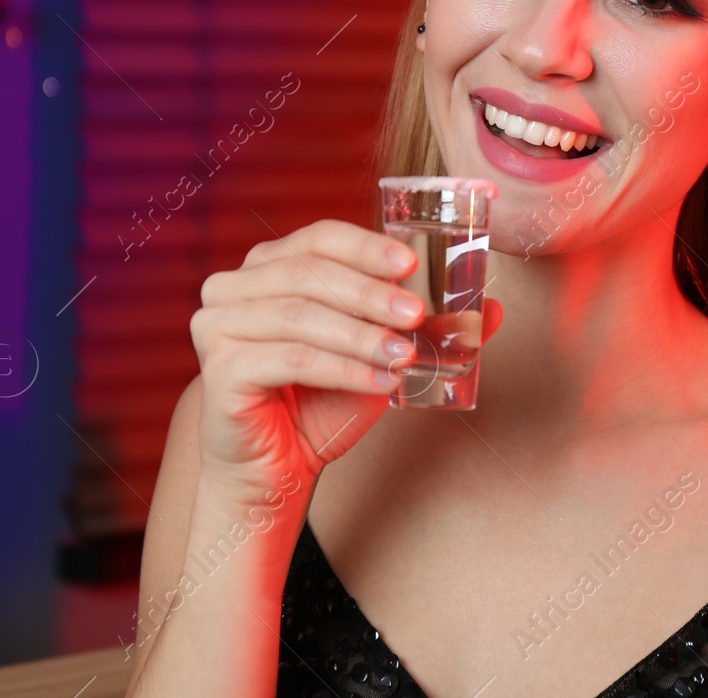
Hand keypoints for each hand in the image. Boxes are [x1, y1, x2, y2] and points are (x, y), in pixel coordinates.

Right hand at [189, 219, 503, 502]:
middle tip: (418, 314)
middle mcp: (234, 286)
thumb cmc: (322, 402)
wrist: (275, 469)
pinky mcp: (217, 369)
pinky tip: (381, 383)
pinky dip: (342, 369)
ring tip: (406, 354)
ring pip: (300, 316)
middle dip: (370, 293)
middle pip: (308, 273)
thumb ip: (428, 329)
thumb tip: (491, 307)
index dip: (367, 247)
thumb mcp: (382, 358)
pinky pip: (289, 360)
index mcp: (270, 266)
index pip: (319, 238)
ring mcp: (216, 324)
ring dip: (361, 334)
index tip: (412, 264)